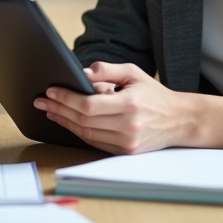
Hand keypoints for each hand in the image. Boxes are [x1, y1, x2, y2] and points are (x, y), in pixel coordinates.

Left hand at [35, 62, 222, 153]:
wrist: (180, 120)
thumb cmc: (154, 94)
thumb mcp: (133, 73)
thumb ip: (107, 70)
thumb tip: (82, 73)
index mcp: (129, 104)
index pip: (88, 105)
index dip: (66, 98)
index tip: (50, 91)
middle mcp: (128, 126)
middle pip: (83, 120)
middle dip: (59, 109)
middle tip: (42, 100)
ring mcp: (126, 142)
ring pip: (86, 133)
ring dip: (64, 122)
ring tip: (50, 110)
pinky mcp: (125, 152)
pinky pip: (94, 142)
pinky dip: (78, 132)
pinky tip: (67, 121)